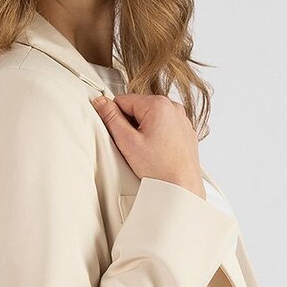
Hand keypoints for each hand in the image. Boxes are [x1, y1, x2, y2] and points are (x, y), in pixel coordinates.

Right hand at [90, 92, 205, 198]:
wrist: (182, 187)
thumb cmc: (160, 169)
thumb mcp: (127, 142)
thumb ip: (111, 118)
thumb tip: (101, 102)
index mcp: (158, 105)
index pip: (123, 100)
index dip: (115, 117)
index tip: (119, 133)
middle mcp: (173, 107)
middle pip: (138, 107)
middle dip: (131, 124)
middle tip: (134, 146)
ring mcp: (182, 119)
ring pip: (151, 117)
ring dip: (144, 130)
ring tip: (147, 151)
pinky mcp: (185, 131)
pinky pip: (164, 126)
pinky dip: (157, 136)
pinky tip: (157, 152)